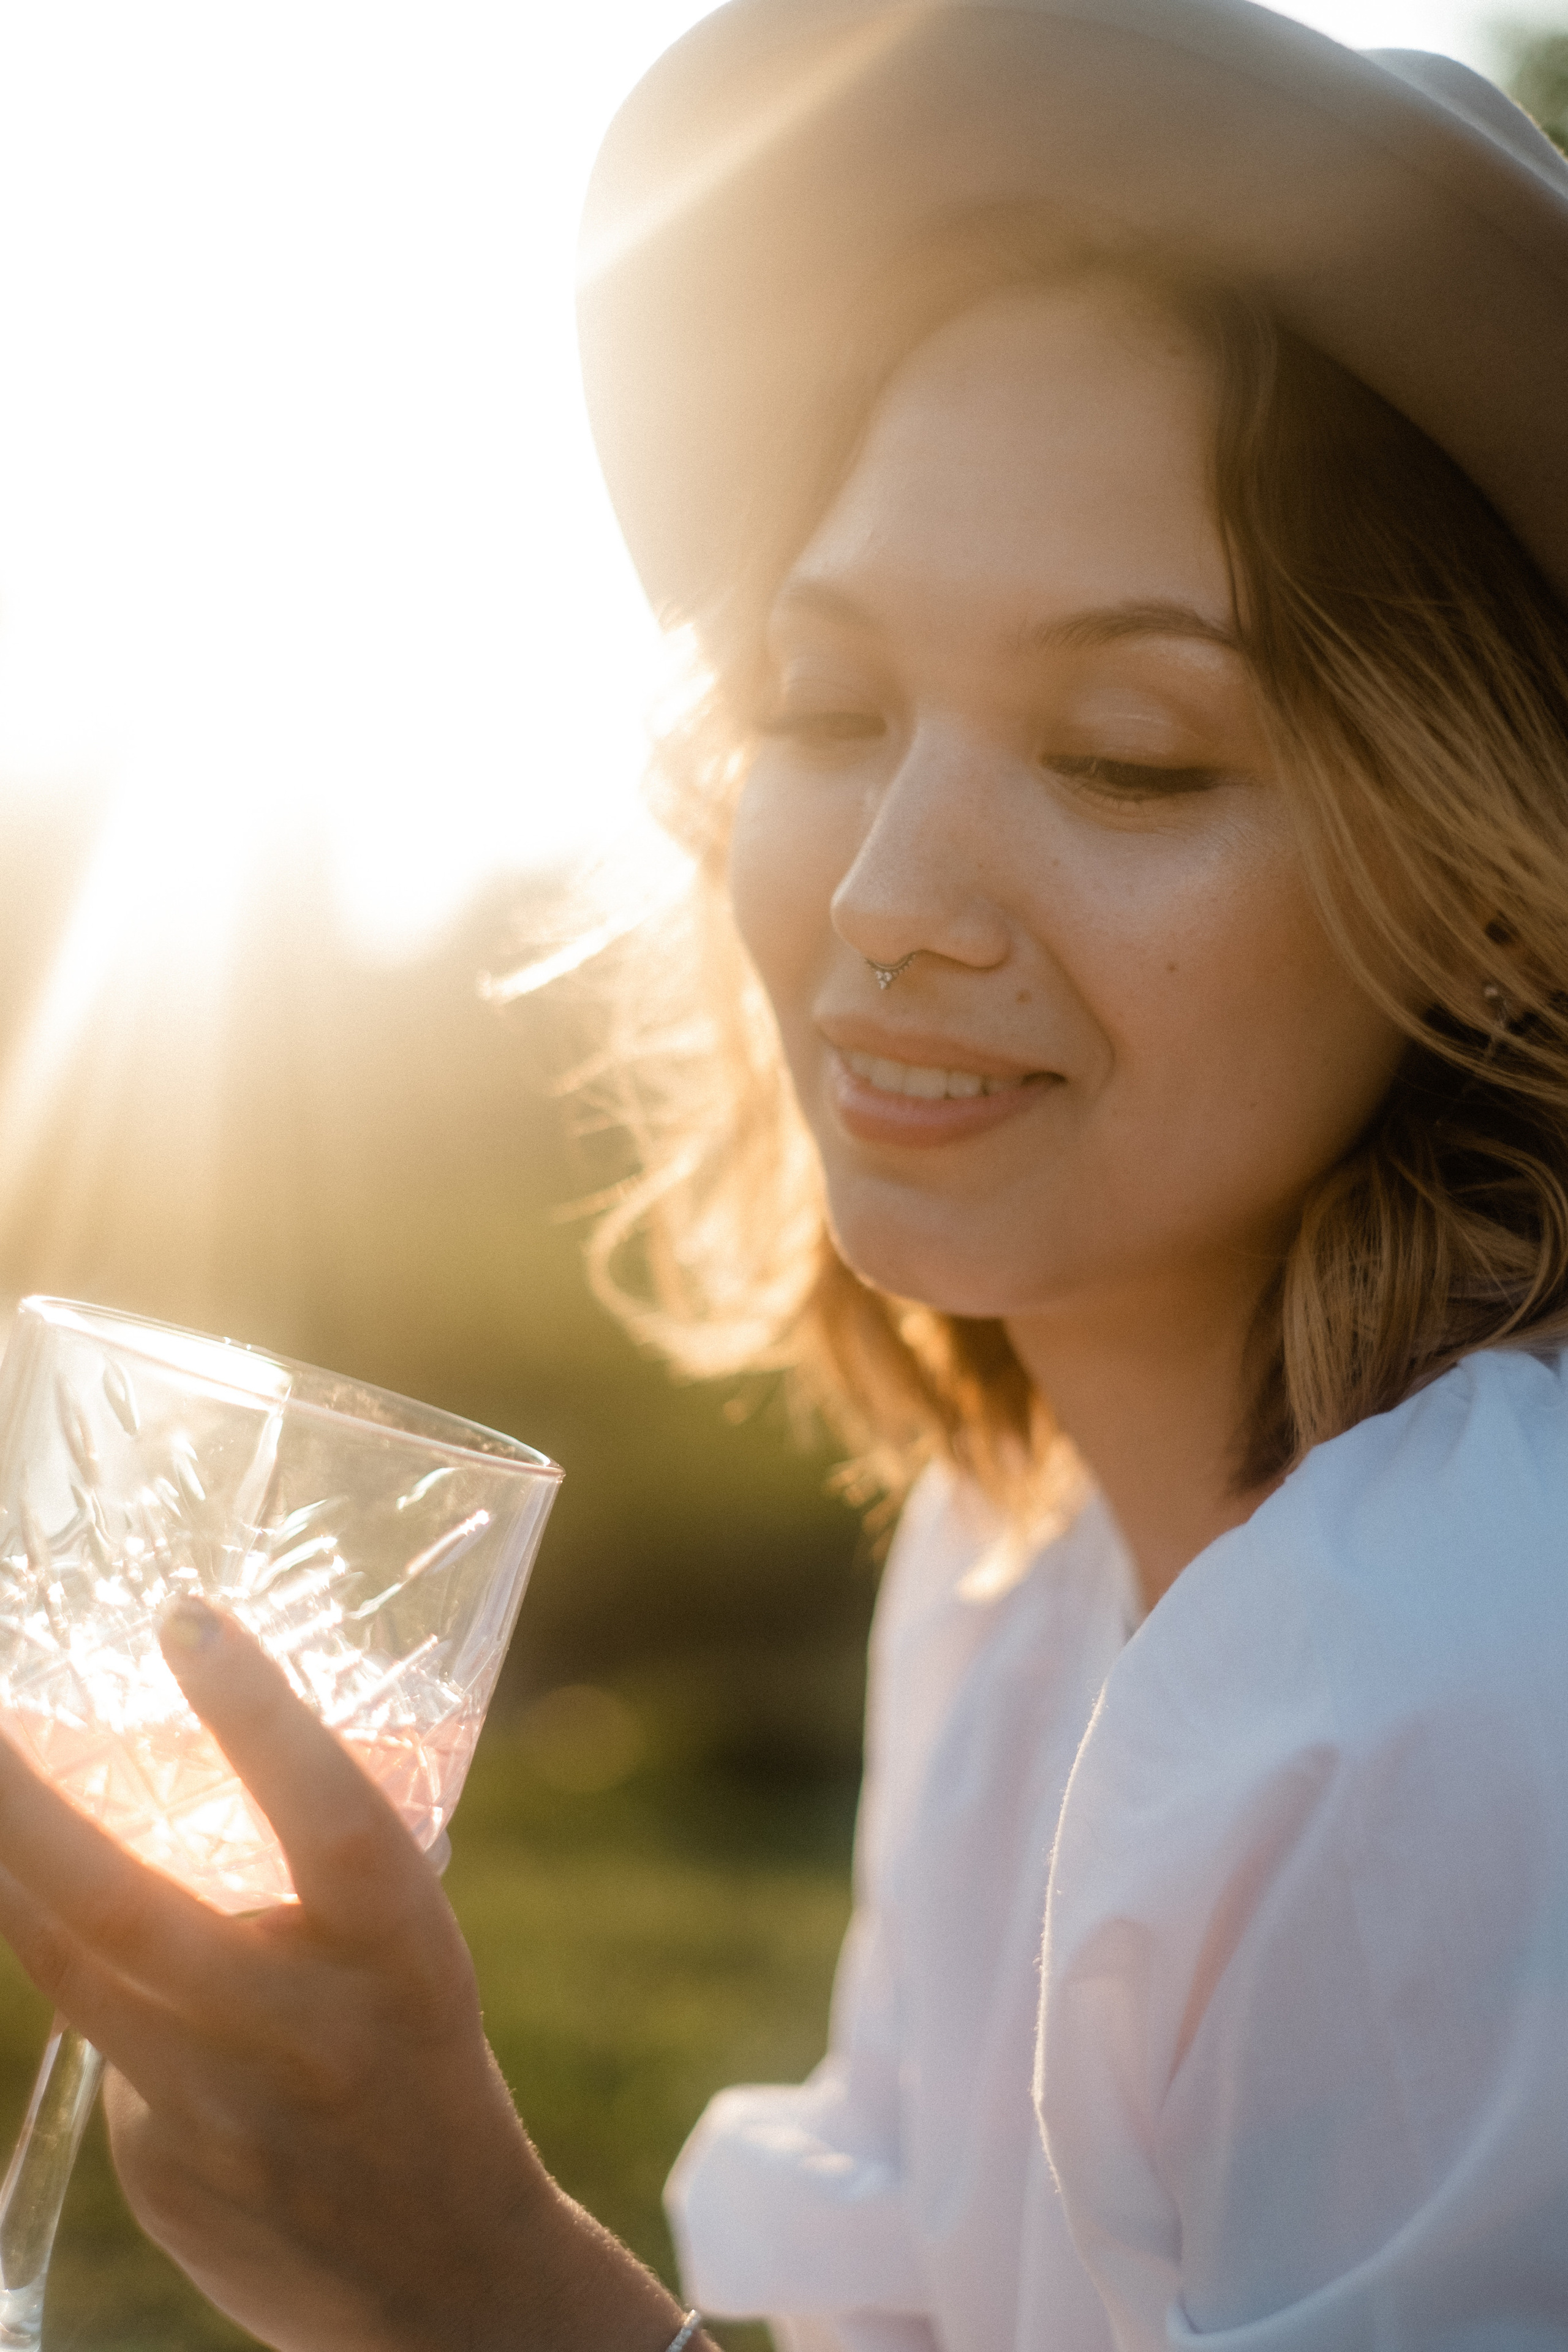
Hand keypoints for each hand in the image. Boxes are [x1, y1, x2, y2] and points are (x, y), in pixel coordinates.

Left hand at [0, 1600, 698, 2351]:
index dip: (257, 1714)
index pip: (330, 1812)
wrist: (441, 2283)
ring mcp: (215, 2112)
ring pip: (70, 1968)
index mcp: (402, 1951)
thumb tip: (166, 1782)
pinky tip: (172, 2024)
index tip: (184, 1615)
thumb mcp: (408, 1956)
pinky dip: (112, 2000)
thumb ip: (308, 1885)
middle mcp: (303, 2030)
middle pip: (126, 1904)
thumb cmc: (419, 2064)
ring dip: (6, 1870)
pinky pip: (105, 2047)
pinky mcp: (153, 2169)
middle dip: (22, 1805)